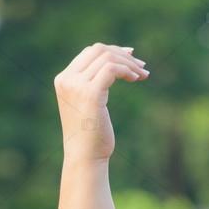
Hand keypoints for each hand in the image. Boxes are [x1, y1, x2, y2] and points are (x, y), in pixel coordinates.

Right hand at [54, 43, 149, 163]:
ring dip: (129, 64)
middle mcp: (67, 79)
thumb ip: (95, 86)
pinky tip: (136, 79)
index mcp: (64, 79)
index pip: (89, 53)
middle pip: (98, 50)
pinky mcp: (90, 94)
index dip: (113, 51)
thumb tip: (115, 70)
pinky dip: (126, 70)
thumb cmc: (92, 138)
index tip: (131, 57)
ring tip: (144, 75)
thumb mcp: (91, 106)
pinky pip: (111, 69)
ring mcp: (77, 85)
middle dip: (123, 55)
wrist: (85, 157)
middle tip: (142, 67)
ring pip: (107, 58)